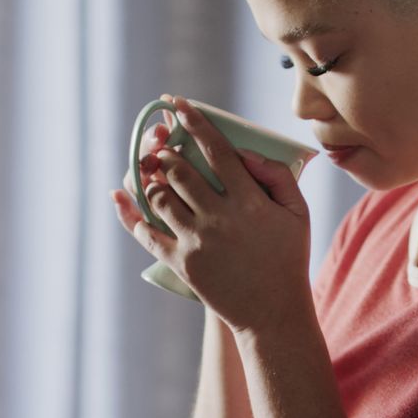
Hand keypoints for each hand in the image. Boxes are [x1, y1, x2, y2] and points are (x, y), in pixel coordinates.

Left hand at [111, 95, 313, 334]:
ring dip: (151, 177)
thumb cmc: (288, 258)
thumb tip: (243, 151)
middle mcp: (220, 218)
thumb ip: (277, 175)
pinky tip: (119, 194)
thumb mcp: (298, 213)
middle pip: (180, 170)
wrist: (273, 313)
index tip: (177, 104)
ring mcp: (197, 241)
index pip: (216, 151)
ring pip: (160, 197)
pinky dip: (128, 212)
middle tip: (162, 142)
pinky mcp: (181, 263)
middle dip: (166, 151)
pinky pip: (146, 233)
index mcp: (250, 201)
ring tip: (151, 168)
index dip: (194, 122)